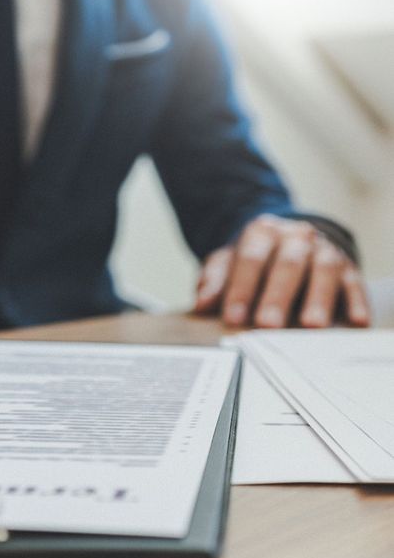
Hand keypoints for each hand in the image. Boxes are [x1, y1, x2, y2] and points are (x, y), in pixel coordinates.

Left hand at [194, 214, 369, 327]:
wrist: (290, 239)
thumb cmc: (255, 259)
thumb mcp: (228, 263)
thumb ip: (214, 281)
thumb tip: (201, 303)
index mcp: (262, 232)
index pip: (250, 259)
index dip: (241, 289)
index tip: (233, 317)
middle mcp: (295, 237)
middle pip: (287, 264)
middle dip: (277, 296)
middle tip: (268, 325)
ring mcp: (324, 250)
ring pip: (323, 271)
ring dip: (318, 299)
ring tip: (311, 326)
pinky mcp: (348, 267)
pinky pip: (354, 283)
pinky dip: (356, 300)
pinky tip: (354, 320)